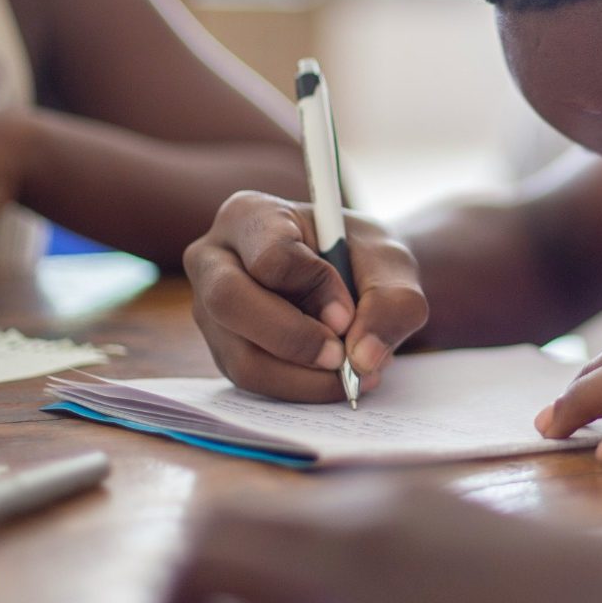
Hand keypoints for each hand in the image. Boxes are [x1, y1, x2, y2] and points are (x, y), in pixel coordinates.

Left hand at [164, 481, 601, 602]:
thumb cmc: (554, 592)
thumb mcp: (462, 535)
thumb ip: (391, 538)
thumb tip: (331, 563)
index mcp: (380, 500)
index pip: (258, 505)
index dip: (219, 544)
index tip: (208, 578)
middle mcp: (346, 534)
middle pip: (213, 533)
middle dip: (179, 573)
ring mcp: (344, 597)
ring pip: (201, 583)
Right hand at [185, 191, 428, 402]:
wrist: (357, 279)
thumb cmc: (364, 258)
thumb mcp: (392, 265)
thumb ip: (391, 303)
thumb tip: (363, 356)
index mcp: (251, 215)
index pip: (271, 256)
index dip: (316, 288)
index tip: (349, 311)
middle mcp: (214, 259)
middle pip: (229, 302)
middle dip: (294, 339)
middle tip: (343, 359)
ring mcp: (209, 309)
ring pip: (241, 356)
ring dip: (304, 376)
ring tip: (352, 372)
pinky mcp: (222, 348)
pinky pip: (253, 380)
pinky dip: (299, 388)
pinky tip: (333, 378)